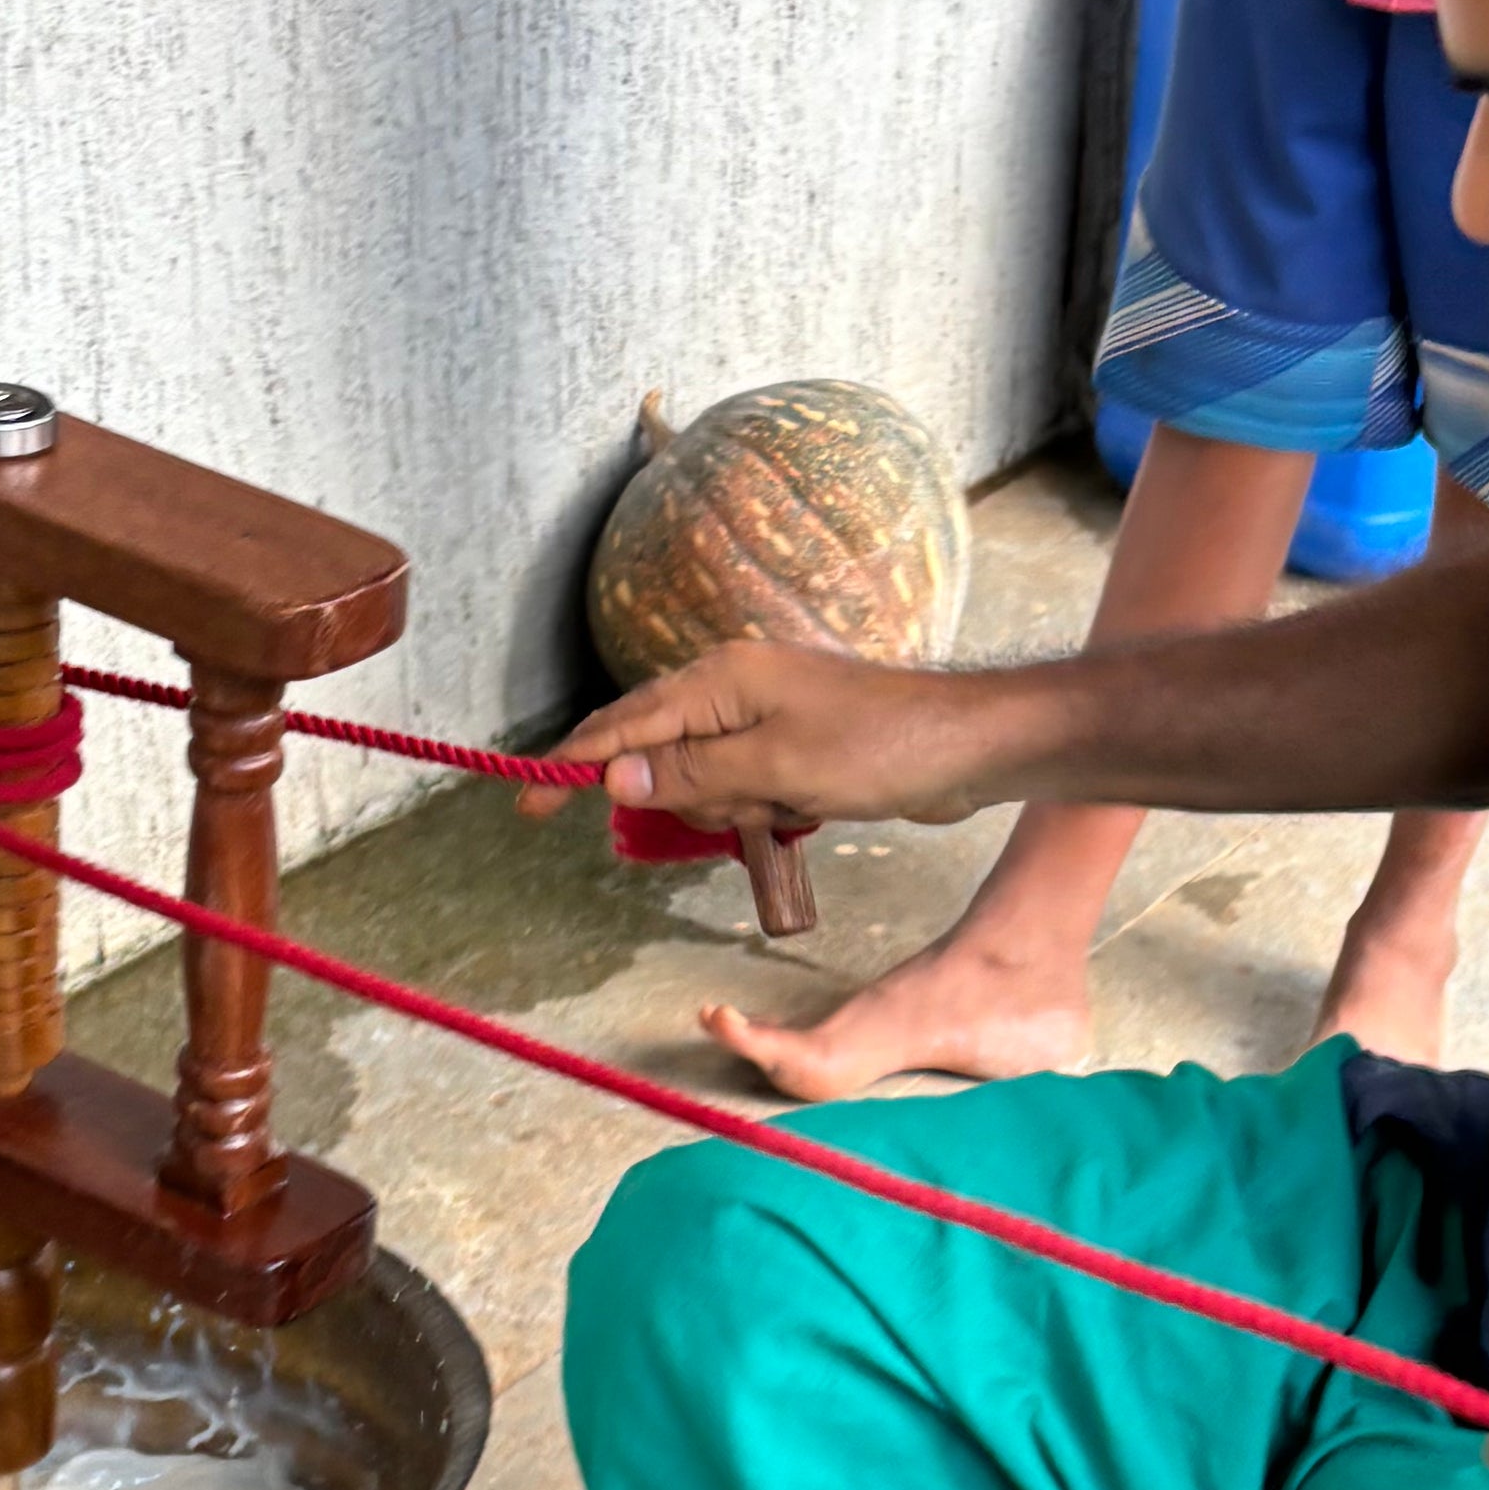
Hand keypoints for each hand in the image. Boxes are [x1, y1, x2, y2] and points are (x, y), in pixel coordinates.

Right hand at [528, 635, 1025, 838]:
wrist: (962, 749)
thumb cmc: (875, 747)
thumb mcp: (775, 768)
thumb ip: (690, 773)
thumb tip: (611, 776)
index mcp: (718, 679)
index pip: (621, 725)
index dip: (570, 764)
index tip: (526, 801)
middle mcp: (731, 690)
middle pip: (660, 758)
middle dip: (691, 798)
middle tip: (755, 804)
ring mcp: (760, 720)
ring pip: (703, 784)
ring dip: (736, 809)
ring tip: (792, 803)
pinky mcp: (788, 749)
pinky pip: (743, 791)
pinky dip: (763, 810)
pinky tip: (802, 810)